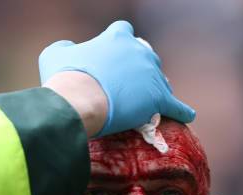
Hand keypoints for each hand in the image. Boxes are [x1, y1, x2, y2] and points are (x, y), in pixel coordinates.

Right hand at [39, 20, 194, 136]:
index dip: (120, 46)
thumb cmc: (64, 78)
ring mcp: (150, 74)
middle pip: (147, 56)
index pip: (124, 33)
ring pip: (160, 80)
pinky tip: (187, 114)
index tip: (115, 57)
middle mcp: (138, 51)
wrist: (78, 101)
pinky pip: (175, 105)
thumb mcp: (55, 53)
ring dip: (157, 88)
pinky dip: (181, 110)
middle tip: (134, 84)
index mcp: (116, 38)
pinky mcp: (158, 98)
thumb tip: (70, 49)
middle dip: (142, 68)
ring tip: (152, 101)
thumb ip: (67, 48)